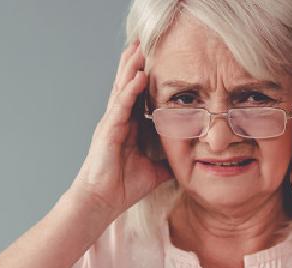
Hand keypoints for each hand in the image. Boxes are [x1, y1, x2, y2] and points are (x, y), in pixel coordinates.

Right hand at [69, 39, 171, 218]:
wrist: (103, 201)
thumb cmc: (123, 187)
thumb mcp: (155, 172)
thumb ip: (169, 162)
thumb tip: (188, 162)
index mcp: (130, 128)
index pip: (140, 96)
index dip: (147, 78)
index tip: (158, 60)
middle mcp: (120, 121)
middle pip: (129, 85)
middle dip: (137, 64)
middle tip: (147, 42)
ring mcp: (112, 123)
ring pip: (123, 89)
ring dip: (132, 68)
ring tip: (141, 48)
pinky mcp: (108, 130)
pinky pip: (121, 105)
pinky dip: (130, 90)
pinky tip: (137, 76)